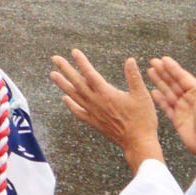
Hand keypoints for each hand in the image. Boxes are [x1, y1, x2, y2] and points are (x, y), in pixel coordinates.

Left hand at [47, 48, 162, 162]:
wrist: (138, 143)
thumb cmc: (142, 119)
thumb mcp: (142, 95)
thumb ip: (134, 76)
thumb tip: (130, 60)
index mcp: (106, 93)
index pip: (90, 73)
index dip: (81, 62)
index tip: (74, 51)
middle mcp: (96, 102)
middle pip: (77, 82)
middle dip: (65, 69)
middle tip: (55, 58)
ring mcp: (93, 113)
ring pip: (74, 96)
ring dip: (63, 84)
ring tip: (53, 74)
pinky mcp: (94, 122)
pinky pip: (78, 112)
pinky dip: (70, 105)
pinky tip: (65, 98)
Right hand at [145, 56, 195, 154]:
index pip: (182, 77)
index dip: (173, 68)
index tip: (163, 59)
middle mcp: (189, 99)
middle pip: (173, 83)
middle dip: (163, 72)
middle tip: (152, 62)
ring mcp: (182, 109)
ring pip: (168, 93)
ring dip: (159, 83)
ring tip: (150, 72)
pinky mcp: (177, 120)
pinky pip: (166, 107)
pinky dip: (159, 100)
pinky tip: (152, 92)